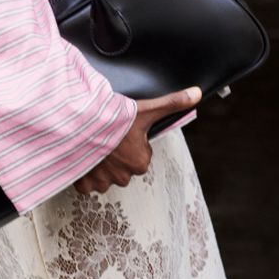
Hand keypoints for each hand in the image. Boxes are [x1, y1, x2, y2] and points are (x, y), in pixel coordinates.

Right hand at [73, 85, 201, 194]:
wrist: (81, 124)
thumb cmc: (114, 118)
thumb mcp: (146, 109)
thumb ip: (172, 103)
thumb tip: (197, 93)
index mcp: (140, 163)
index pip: (140, 157)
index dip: (132, 145)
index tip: (124, 134)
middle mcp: (123, 177)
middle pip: (123, 170)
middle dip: (117, 158)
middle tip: (109, 139)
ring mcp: (103, 182)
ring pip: (105, 178)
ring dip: (101, 167)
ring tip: (96, 148)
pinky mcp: (85, 184)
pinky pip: (87, 185)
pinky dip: (85, 176)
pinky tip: (85, 159)